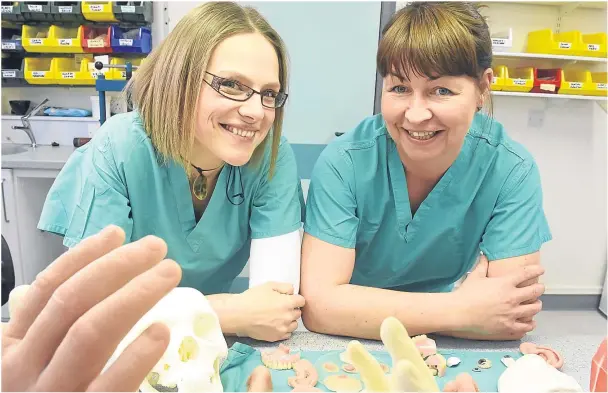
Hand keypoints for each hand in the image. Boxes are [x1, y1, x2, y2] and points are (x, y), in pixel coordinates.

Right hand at [2, 225, 181, 391]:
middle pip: (73, 301)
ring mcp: (51, 392)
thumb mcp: (23, 363)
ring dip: (133, 295)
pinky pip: (107, 384)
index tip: (118, 232)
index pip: (49, 287)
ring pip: (90, 332)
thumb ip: (36, 327)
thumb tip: (50, 285)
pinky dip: (135, 355)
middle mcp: (24, 366)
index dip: (84, 256)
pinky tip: (160, 331)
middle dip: (117, 267)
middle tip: (157, 249)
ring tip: (168, 274)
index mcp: (11, 346)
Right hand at [234, 282, 304, 341]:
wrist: (239, 315)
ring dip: (290, 320)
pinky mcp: (276, 337)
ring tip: (279, 317)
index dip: (296, 299)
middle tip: (281, 307)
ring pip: (294, 324)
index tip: (290, 299)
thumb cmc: (252, 298)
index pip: (302, 301)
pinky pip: (287, 334)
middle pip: (298, 313)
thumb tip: (292, 292)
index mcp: (288, 303)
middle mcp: (288, 317)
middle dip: (292, 309)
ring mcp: (283, 328)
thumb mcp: (269, 286)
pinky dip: (284, 329)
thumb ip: (284, 287)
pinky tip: (276, 325)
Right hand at [453, 255, 544, 337]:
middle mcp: (512, 298)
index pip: (526, 274)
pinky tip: (529, 321)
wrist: (459, 312)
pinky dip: (530, 323)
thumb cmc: (466, 294)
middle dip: (539, 288)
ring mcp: (511, 313)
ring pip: (534, 309)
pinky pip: (526, 326)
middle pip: (535, 291)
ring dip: (536, 305)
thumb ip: (482, 265)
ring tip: (535, 304)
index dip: (536, 270)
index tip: (541, 269)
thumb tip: (484, 255)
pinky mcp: (508, 326)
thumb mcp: (475, 276)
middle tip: (539, 288)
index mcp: (504, 283)